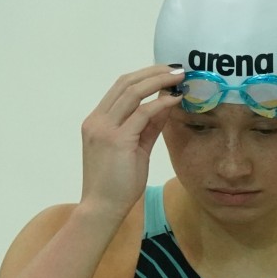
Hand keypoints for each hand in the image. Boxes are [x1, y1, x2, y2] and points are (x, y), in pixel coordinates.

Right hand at [79, 65, 183, 218]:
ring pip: (133, 91)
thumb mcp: (134, 149)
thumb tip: (165, 106)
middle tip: (177, 68)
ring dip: (159, 81)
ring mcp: (104, 128)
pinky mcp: (117, 140)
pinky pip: (143, 113)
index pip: (120, 88)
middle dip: (153, 71)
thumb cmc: (117, 184)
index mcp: (96, 121)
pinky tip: (176, 100)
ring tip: (180, 77)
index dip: (144, 75)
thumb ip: (147, 127)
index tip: (166, 72)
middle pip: (125, 82)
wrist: (102, 209)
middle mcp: (97, 120)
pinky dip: (161, 103)